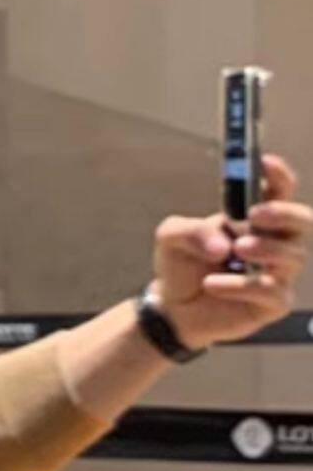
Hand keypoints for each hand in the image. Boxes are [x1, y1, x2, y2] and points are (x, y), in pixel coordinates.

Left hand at [152, 153, 311, 348]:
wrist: (172, 309)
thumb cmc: (181, 265)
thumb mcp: (172, 237)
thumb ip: (191, 230)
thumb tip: (223, 247)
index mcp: (254, 217)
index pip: (279, 190)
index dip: (278, 175)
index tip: (264, 162)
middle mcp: (274, 242)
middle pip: (304, 221)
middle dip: (284, 213)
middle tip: (255, 214)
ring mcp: (277, 273)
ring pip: (293, 256)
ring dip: (266, 248)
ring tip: (236, 249)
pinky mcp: (273, 303)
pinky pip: (272, 292)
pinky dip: (242, 286)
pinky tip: (212, 284)